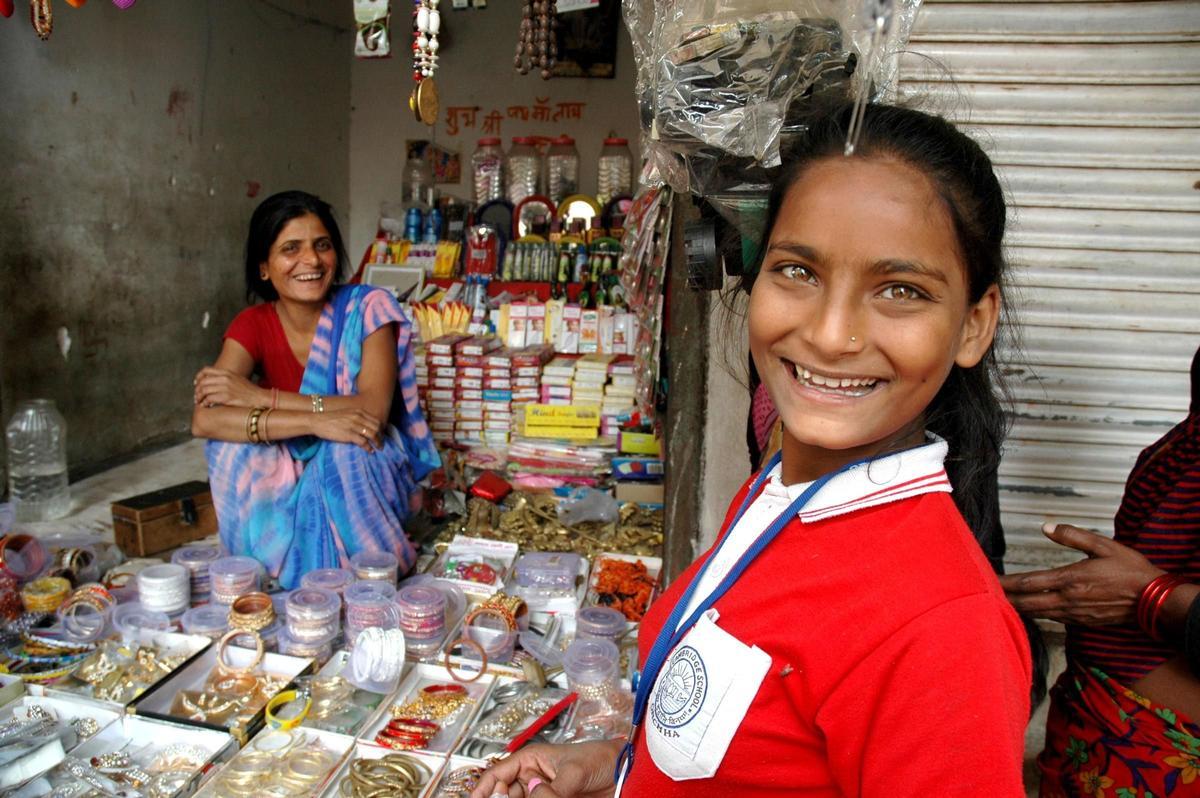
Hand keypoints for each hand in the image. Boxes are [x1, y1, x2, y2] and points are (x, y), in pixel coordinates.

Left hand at [193, 367, 266, 407]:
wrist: (259, 397)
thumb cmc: (249, 391)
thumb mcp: (237, 379)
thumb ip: (226, 378)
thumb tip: (215, 382)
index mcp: (227, 373)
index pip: (206, 370)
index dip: (198, 377)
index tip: (196, 384)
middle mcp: (225, 378)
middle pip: (203, 382)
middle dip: (197, 390)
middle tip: (196, 397)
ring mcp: (226, 387)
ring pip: (204, 390)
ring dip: (199, 397)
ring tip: (200, 402)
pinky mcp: (227, 397)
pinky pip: (209, 399)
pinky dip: (205, 403)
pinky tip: (206, 406)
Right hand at [311, 408, 384, 451]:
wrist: (317, 421)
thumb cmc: (330, 419)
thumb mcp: (346, 414)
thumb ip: (356, 417)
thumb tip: (365, 426)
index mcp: (359, 412)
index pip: (376, 421)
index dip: (381, 429)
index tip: (381, 435)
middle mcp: (358, 417)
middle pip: (376, 428)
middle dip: (381, 437)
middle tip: (381, 443)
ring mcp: (354, 426)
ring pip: (372, 435)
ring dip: (377, 443)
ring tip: (378, 448)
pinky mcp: (349, 434)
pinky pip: (364, 442)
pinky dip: (369, 447)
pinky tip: (370, 451)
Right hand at [470, 741, 620, 797]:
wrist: (625, 773)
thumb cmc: (601, 758)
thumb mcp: (575, 771)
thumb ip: (554, 790)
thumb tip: (533, 796)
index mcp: (531, 760)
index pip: (498, 773)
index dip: (483, 788)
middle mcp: (532, 779)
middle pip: (505, 795)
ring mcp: (542, 795)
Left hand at [998, 522, 1163, 626]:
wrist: (1153, 600)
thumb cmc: (1130, 570)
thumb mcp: (1103, 545)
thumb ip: (1072, 535)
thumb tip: (1047, 526)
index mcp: (1070, 579)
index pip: (1029, 582)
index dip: (1006, 583)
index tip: (988, 580)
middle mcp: (1068, 600)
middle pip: (1027, 603)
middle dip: (1005, 599)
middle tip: (983, 594)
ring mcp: (1075, 614)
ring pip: (1038, 613)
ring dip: (1018, 608)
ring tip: (1000, 602)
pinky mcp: (1082, 622)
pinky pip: (1053, 619)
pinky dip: (1037, 615)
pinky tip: (1030, 610)